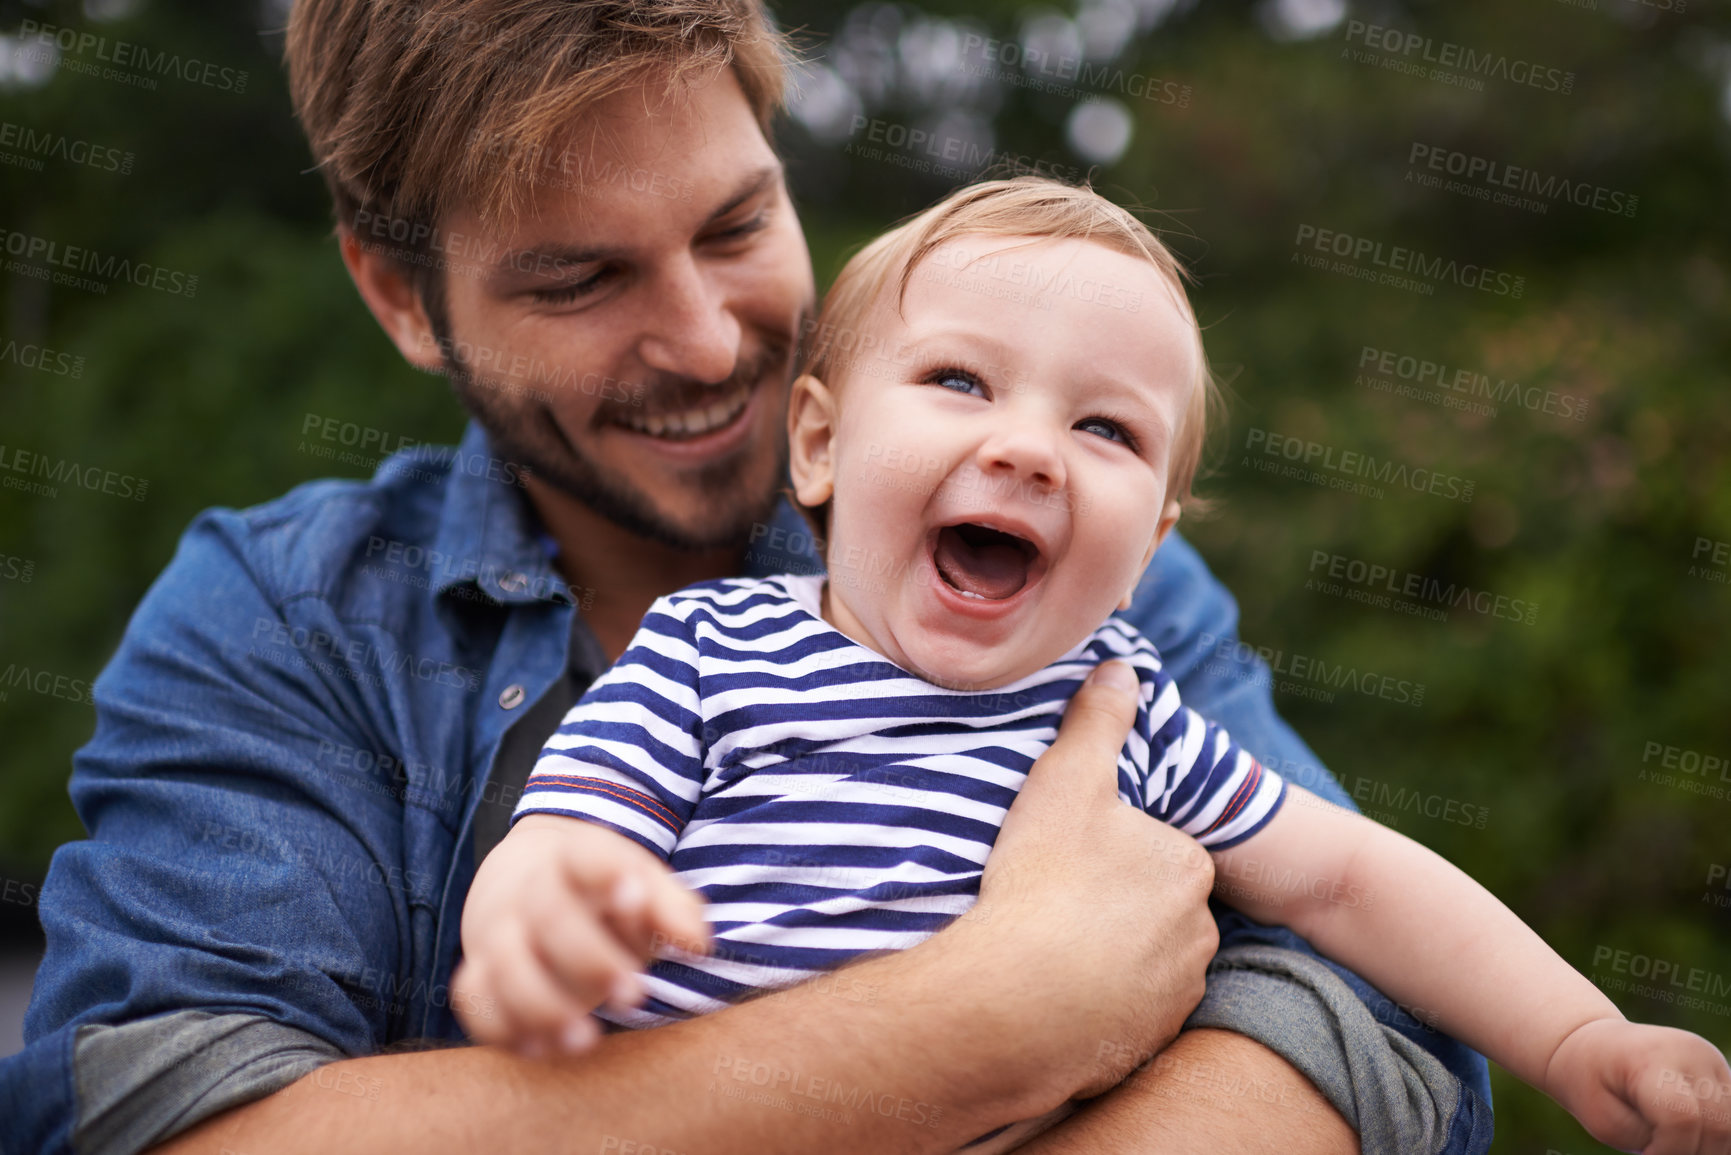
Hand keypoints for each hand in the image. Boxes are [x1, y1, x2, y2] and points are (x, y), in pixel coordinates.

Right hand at [452, 814, 710, 1055]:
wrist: (530, 877)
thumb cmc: (605, 893)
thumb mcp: (643, 885)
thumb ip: (673, 910)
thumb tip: (698, 945)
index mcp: (577, 859)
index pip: (585, 856)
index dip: (606, 873)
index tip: (634, 895)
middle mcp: (531, 891)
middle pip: (549, 918)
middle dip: (590, 961)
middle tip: (635, 995)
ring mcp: (498, 931)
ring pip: (505, 966)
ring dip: (544, 1008)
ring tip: (587, 1039)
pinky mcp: (478, 970)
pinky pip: (476, 1001)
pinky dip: (504, 1028)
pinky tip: (544, 1049)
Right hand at [968, 660, 1219, 1102]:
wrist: (1016, 1000)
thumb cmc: (1043, 881)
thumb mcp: (1065, 781)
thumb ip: (1097, 722)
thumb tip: (1122, 667)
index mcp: (1188, 865)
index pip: (1155, 848)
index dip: (1107, 848)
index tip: (1065, 857)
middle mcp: (1199, 932)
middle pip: (1150, 906)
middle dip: (1111, 904)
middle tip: (1050, 900)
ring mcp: (1174, 994)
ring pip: (1140, 962)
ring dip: (1104, 956)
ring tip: (1044, 949)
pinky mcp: (1146, 1043)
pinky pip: (1122, 1014)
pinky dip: (1095, 1006)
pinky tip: (1049, 993)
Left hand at [1547, 1017, 1730, 1153]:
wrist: (1595, 1046)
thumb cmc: (1594, 1086)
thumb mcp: (1606, 1121)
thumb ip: (1650, 1141)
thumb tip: (1688, 1152)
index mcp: (1648, 1059)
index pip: (1682, 1118)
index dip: (1671, 1152)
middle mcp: (1688, 1052)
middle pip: (1717, 1125)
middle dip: (1693, 1152)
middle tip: (1658, 1149)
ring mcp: (1709, 1058)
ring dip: (1709, 1146)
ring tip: (1671, 1141)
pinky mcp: (1720, 1069)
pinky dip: (1715, 1134)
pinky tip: (1687, 1134)